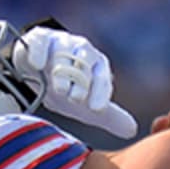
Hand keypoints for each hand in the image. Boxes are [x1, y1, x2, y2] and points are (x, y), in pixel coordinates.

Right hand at [15, 26, 138, 137]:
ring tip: (60, 90)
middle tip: (76, 99)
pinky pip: (41, 41)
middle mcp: (81, 50)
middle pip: (85, 62)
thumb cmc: (68, 87)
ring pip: (64, 53)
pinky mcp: (39, 38)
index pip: (102, 77)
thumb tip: (132, 130)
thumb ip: (108, 116)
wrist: (37, 71)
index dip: (101, 92)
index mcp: (97, 65)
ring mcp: (60, 42)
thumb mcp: (85, 105)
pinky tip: (38, 65)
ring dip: (63, 71)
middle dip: (82, 81)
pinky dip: (40, 52)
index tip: (97, 109)